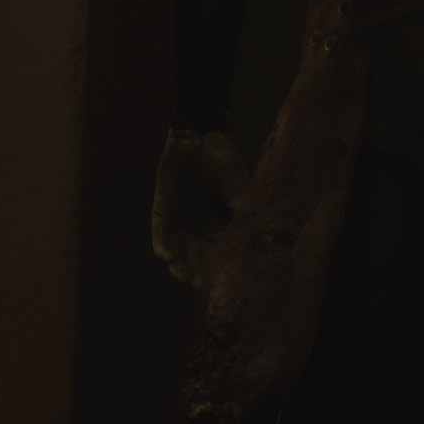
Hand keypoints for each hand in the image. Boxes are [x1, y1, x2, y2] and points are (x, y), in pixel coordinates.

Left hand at [152, 128, 249, 286]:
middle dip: (196, 274)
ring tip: (183, 271)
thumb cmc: (224, 165)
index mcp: (221, 229)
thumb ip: (245, 219)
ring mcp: (180, 223)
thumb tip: (264, 246)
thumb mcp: (240, 195)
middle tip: (198, 283)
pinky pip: (159, 236)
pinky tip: (167, 257)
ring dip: (180, 264)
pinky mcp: (162, 212)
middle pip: (197, 262)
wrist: (200, 140)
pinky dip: (163, 247)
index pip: (220, 258)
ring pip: (177, 254)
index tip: (220, 283)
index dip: (219, 272)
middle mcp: (200, 230)